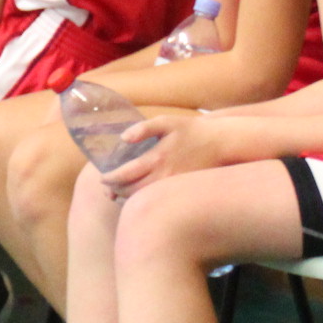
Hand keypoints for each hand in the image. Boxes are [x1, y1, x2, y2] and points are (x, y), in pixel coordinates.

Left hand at [98, 112, 218, 197]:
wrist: (220, 143)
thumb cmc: (190, 130)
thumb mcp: (165, 122)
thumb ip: (143, 128)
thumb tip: (123, 138)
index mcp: (157, 158)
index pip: (125, 175)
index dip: (110, 179)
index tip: (101, 178)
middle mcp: (164, 176)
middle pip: (132, 191)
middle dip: (115, 190)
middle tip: (107, 187)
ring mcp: (173, 186)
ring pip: (144, 199)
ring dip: (127, 197)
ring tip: (117, 192)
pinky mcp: (180, 191)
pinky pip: (157, 200)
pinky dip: (143, 199)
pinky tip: (137, 194)